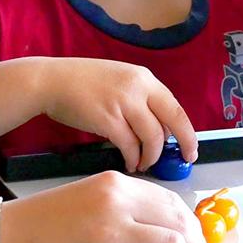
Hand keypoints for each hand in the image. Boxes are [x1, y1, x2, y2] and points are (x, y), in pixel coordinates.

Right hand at [0, 171, 205, 242]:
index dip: (190, 225)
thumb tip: (164, 229)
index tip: (192, 241)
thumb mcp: (90, 196)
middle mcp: (118, 204)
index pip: (173, 201)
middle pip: (181, 223)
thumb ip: (125, 207)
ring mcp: (111, 235)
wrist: (3, 239)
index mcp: (116, 184)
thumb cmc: (43, 221)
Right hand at [40, 58, 197, 171]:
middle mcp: (138, 88)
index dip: (187, 132)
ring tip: (144, 163)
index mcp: (144, 78)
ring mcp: (123, 103)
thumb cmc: (83, 83)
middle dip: (183, 145)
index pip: (176, 108)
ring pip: (152, 137)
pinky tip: (129, 163)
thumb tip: (160, 129)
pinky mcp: (107, 119)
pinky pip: (129, 145)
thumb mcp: (120, 81)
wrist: (52, 81)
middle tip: (183, 160)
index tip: (191, 148)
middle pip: (172, 122)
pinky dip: (132, 158)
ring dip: (150, 156)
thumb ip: (141, 99)